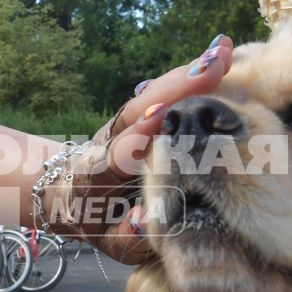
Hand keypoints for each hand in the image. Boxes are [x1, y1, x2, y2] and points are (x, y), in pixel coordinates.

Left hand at [38, 34, 232, 263]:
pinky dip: (192, 72)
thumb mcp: (110, 240)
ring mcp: (123, 123)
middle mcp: (109, 141)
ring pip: (151, 94)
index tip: (153, 124)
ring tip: (223, 52)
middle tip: (208, 71)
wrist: (69, 191)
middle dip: (171, 92)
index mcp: (96, 178)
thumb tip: (148, 221)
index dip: (133, 142)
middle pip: (136, 112)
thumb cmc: (98, 220)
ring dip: (186, 75)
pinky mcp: (138, 111)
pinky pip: (165, 89)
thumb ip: (128, 236)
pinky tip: (221, 51)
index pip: (114, 158)